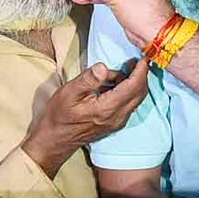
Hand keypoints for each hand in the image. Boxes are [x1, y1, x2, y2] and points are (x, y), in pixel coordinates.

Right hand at [23, 59, 150, 177]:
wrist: (55, 140)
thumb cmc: (60, 116)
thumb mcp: (69, 92)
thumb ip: (88, 79)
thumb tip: (103, 67)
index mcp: (108, 108)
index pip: (134, 86)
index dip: (141, 70)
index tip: (143, 57)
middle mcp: (118, 117)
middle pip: (140, 92)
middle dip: (140, 75)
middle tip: (132, 61)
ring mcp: (118, 122)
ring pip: (136, 98)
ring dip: (133, 83)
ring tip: (117, 72)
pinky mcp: (116, 123)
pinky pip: (129, 104)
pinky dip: (127, 91)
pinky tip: (112, 85)